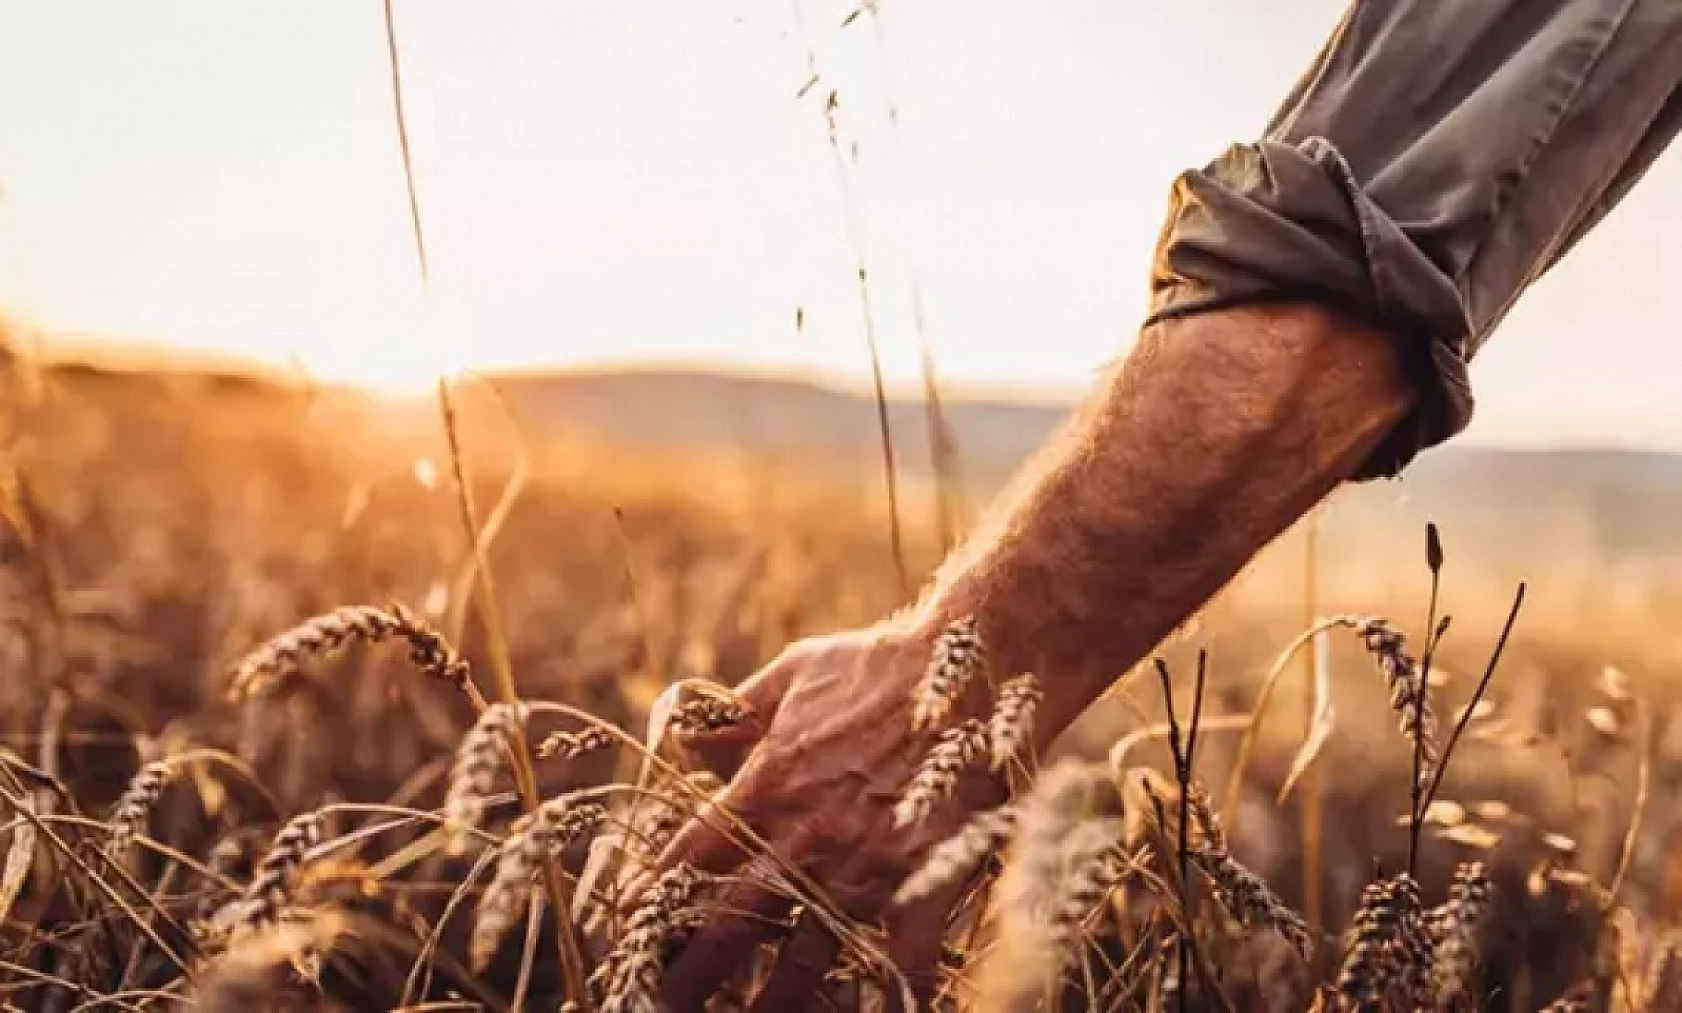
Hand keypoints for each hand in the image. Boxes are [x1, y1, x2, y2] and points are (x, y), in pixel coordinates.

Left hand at [635, 620, 1008, 1010]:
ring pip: (800, 958)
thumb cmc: (879, 665)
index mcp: (765, 787)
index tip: (623, 926)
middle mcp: (803, 839)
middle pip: (727, 923)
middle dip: (687, 971)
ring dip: (768, 1001)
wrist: (972, 670)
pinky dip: (896, 995)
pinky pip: (904, 958)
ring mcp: (862, 869)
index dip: (650, 897)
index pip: (687, 857)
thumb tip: (684, 742)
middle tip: (656, 1000)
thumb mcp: (791, 674)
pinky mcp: (920, 883)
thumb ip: (732, 712)